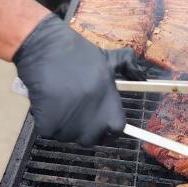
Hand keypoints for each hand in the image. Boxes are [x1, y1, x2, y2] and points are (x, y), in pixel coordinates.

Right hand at [14, 13, 131, 145]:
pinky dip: (45, 121)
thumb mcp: (107, 58)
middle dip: (82, 128)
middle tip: (74, 109)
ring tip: (59, 101)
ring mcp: (70, 125)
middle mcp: (93, 119)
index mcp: (110, 105)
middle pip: (90, 138)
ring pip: (67, 136)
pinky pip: (48, 132)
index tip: (98, 118)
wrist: (45, 48)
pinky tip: (46, 102)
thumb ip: (128, 67)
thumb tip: (142, 76)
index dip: (107, 126)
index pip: (116, 130)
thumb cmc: (76, 53)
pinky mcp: (48, 125)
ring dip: (62, 125)